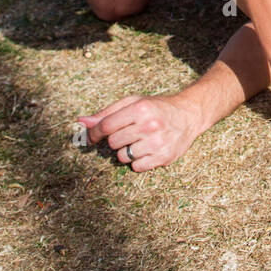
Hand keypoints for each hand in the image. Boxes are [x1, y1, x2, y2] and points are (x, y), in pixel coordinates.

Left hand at [79, 94, 201, 171]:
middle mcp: (149, 125)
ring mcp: (157, 143)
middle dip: (116, 139)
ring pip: (122, 156)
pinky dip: (137, 161)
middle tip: (128, 133)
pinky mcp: (163, 157)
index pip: (106, 125)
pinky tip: (147, 150)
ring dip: (126, 151)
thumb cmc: (156, 108)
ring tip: (140, 141)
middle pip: (113, 142)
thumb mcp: (133, 103)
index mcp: (140, 109)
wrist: (189, 116)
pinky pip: (136, 167)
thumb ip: (107, 113)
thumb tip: (81, 121)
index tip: (90, 137)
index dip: (94, 133)